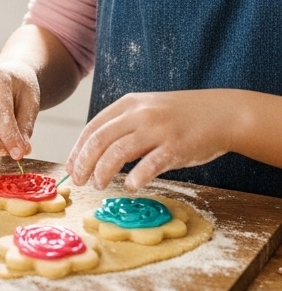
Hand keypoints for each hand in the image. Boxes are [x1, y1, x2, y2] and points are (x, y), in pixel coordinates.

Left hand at [66, 89, 238, 190]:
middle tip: (79, 181)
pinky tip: (130, 186)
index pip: (92, 128)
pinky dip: (135, 177)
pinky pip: (149, 164)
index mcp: (128, 104)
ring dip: (103, 172)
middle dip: (84, 163)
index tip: (70, 168)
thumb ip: (123, 126)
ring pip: (117, 152)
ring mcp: (158, 129)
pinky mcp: (176, 146)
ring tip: (99, 185)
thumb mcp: (147, 110)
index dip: (77, 150)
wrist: (221, 113)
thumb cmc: (180, 116)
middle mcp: (139, 114)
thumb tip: (94, 152)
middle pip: (99, 140)